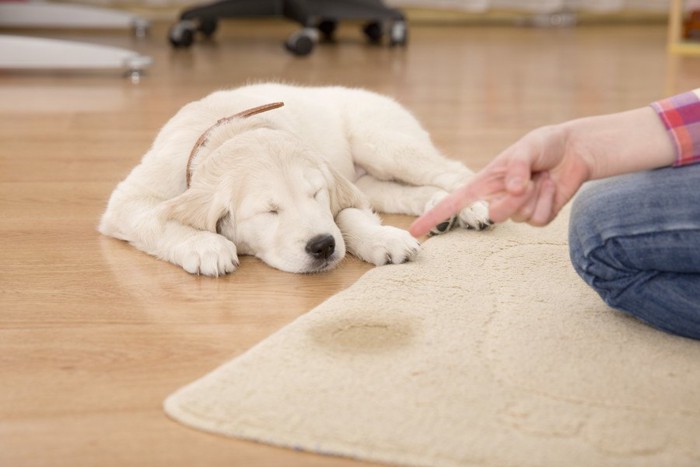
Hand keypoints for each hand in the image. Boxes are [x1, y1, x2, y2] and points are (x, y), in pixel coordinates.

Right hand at [410, 106, 675, 236]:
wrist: (574, 151)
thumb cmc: (544, 145)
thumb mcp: (528, 147)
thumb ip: (517, 167)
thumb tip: (512, 190)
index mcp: (485, 182)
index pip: (453, 202)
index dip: (433, 216)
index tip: (415, 230)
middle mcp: (498, 198)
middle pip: (495, 215)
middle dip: (513, 200)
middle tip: (528, 180)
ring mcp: (518, 209)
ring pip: (520, 217)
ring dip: (537, 195)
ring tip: (542, 178)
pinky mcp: (538, 216)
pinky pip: (540, 220)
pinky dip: (550, 202)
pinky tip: (552, 187)